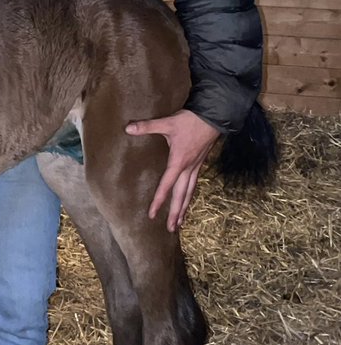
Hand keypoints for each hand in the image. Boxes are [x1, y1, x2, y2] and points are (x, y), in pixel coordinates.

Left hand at [125, 109, 219, 231]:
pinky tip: (188, 200)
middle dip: (176, 213)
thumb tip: (128, 128)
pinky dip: (190, 195)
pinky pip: (195, 184)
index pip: (166, 186)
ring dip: (185, 208)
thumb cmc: (191, 120)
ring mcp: (196, 167)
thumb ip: (147, 126)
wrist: (215, 116)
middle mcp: (188, 168)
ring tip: (181, 222)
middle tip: (171, 228)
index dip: (159, 201)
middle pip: (181, 195)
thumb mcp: (168, 123)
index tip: (152, 215)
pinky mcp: (200, 163)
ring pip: (190, 192)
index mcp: (179, 162)